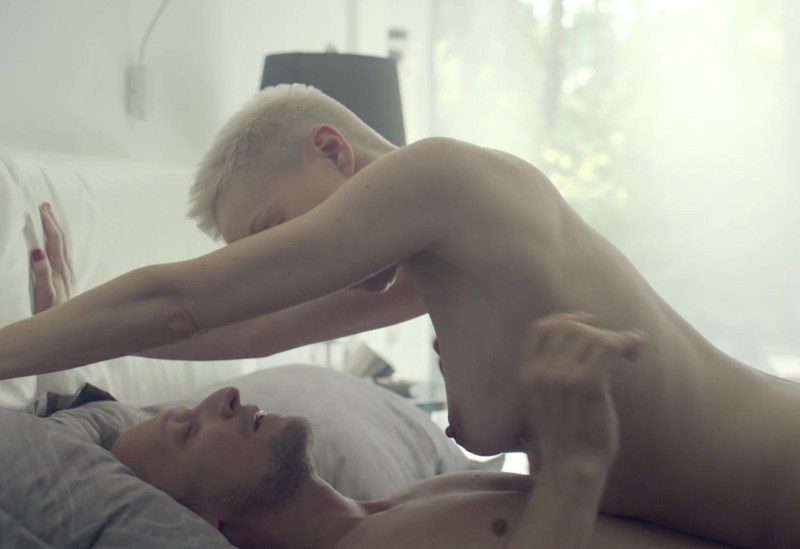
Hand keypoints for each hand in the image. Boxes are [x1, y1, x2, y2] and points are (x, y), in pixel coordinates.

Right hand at [31, 202, 74, 312]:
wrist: (66, 329)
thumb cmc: (51, 314)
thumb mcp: (44, 296)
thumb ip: (43, 275)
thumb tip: (38, 251)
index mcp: (59, 270)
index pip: (55, 241)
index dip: (48, 224)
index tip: (40, 208)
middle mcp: (66, 270)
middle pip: (61, 240)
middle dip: (53, 221)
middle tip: (44, 204)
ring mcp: (67, 275)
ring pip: (63, 246)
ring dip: (56, 229)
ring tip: (49, 216)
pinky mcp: (65, 281)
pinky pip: (63, 255)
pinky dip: (58, 242)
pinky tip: (56, 241)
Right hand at [518, 312, 644, 472]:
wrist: (572, 469)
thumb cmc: (565, 438)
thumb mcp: (544, 402)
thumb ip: (552, 375)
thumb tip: (580, 347)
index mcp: (527, 375)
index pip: (542, 328)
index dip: (568, 319)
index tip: (590, 324)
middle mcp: (540, 371)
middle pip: (570, 327)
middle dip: (598, 329)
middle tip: (619, 344)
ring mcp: (561, 376)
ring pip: (591, 334)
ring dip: (617, 338)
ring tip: (631, 351)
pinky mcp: (587, 383)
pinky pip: (609, 346)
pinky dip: (628, 342)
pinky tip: (636, 352)